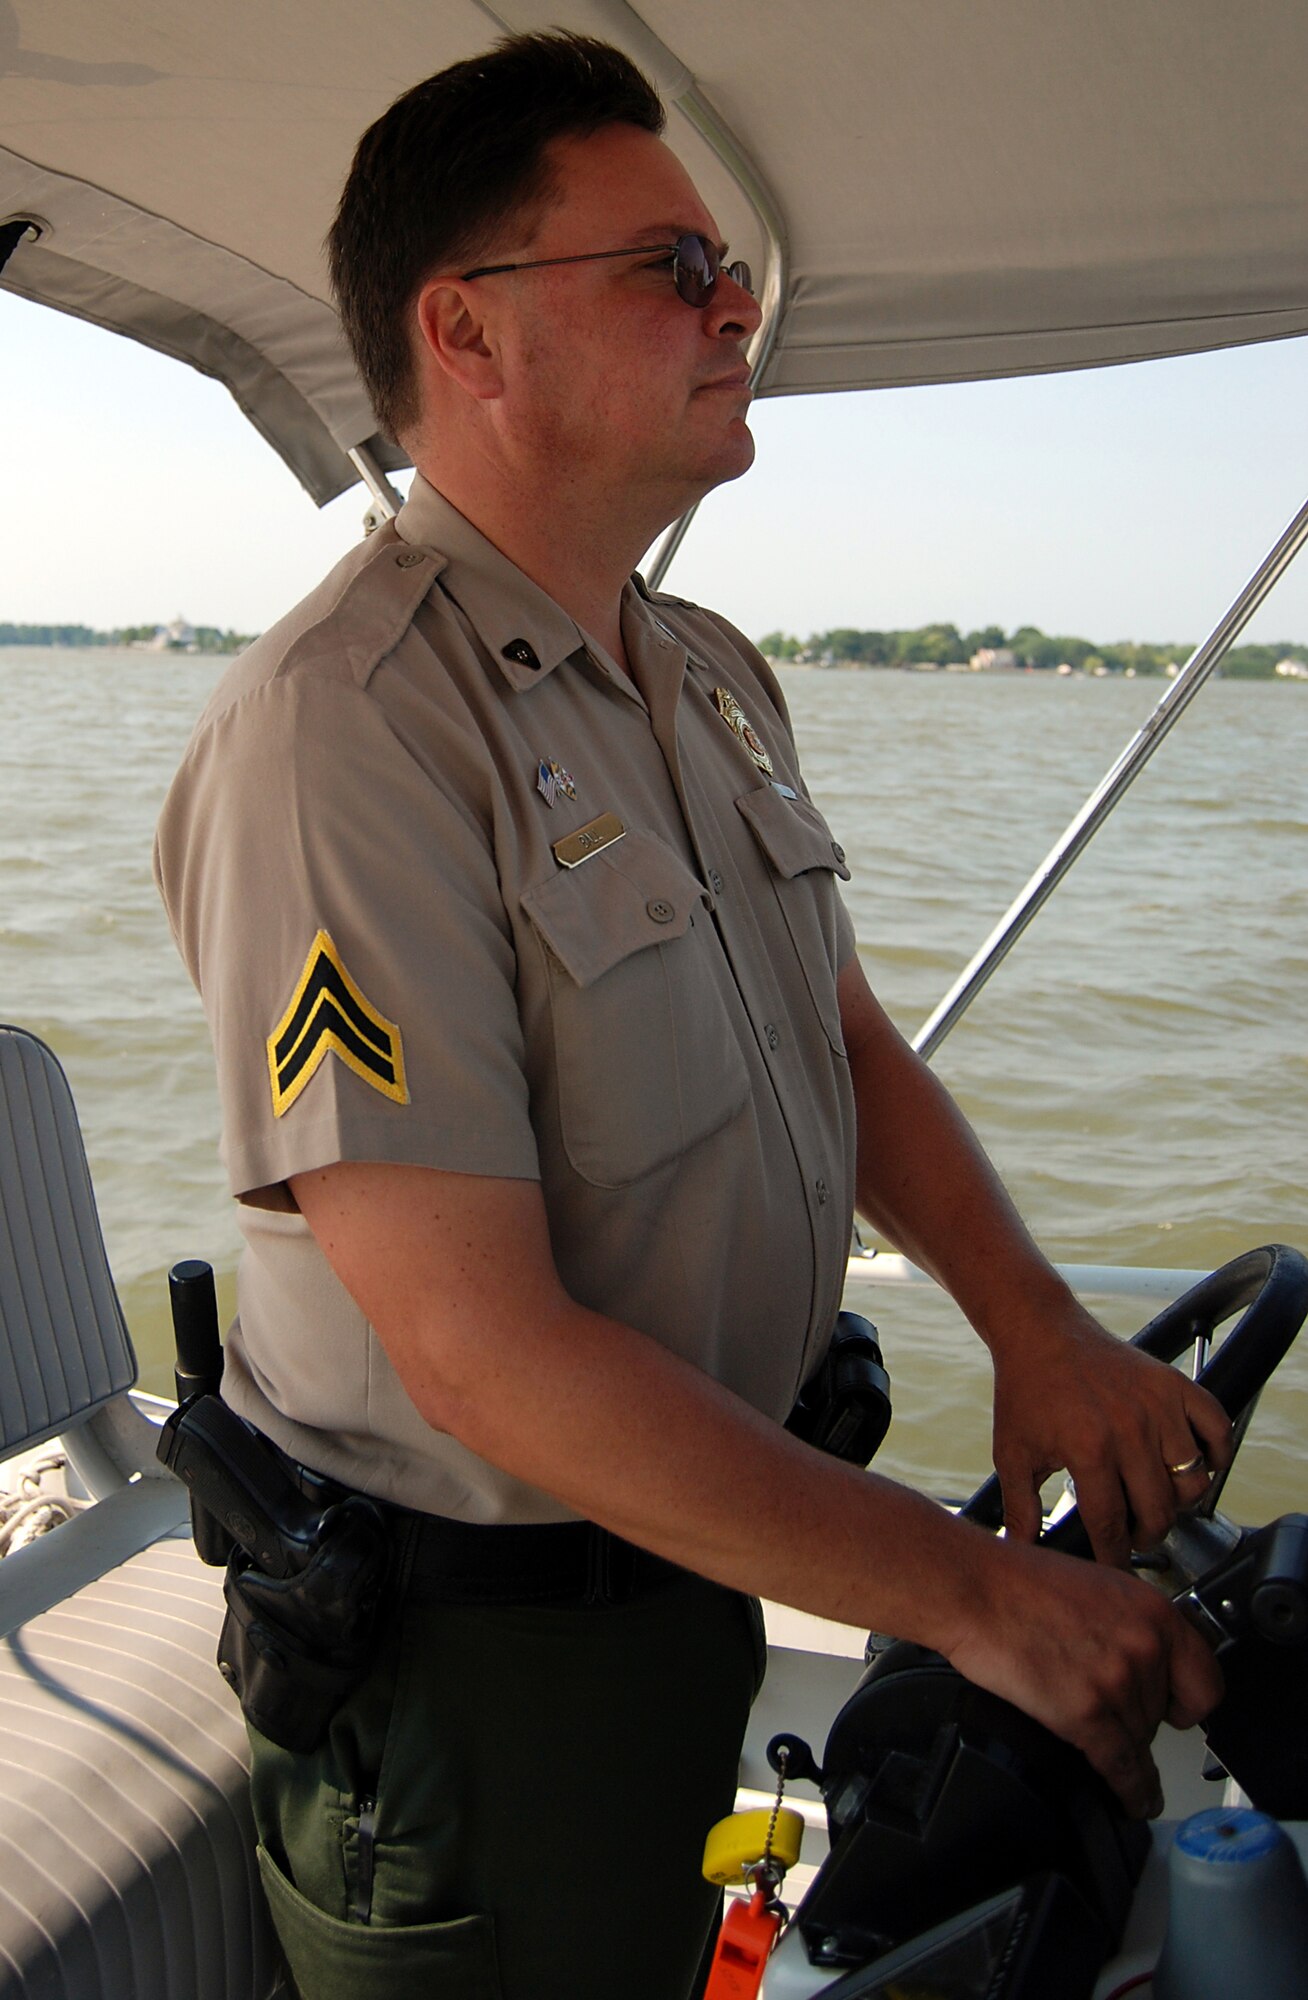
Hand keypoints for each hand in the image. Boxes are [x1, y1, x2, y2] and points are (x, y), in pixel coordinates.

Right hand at [947, 1530, 1222, 1817]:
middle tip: (1099, 1694)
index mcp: (1155, 1612)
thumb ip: (1135, 1625)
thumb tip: (1151, 1661)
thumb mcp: (1101, 1587)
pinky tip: (1133, 1799)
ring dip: (1118, 1741)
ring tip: (1088, 1719)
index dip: (1188, 1702)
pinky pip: (1122, 1766)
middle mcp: (1145, 1647)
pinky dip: (1130, 1791)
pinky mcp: (1085, 1714)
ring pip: (1139, 1741)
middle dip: (1134, 1714)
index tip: (1178, 1710)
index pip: (1206, 1682)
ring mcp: (1116, 1683)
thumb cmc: (1021, 1583)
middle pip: (1163, 1716)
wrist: (975, 1589)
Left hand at [990, 1302, 1232, 1565]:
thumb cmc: (1026, 1391)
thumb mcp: (1013, 1453)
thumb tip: (1022, 1551)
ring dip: (1179, 1502)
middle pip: (1158, 1511)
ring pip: (1193, 1480)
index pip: (1112, 1524)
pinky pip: (1217, 1429)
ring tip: (1157, 1500)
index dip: (1114, 1554)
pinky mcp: (1175, 1384)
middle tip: (1134, 1534)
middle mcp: (1130, 1429)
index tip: (1113, 1565)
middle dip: (1146, 1535)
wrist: (1041, 1333)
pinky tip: (1194, 1464)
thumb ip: (1019, 1508)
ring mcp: (1158, 1405)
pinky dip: (1215, 1454)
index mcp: (1089, 1449)